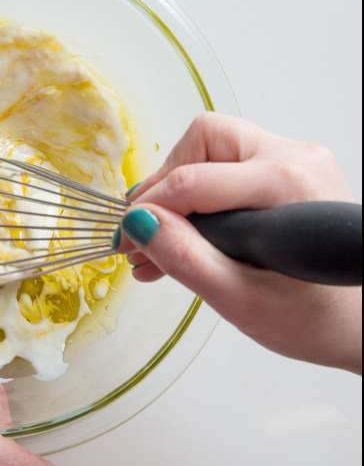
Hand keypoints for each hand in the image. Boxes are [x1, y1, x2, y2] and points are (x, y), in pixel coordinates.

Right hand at [117, 112, 361, 373]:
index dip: (146, 211)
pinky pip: (232, 168)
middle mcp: (296, 158)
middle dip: (165, 185)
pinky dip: (201, 198)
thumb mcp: (239, 299)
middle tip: (145, 235)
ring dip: (180, 191)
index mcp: (286, 184)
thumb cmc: (313, 318)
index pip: (191, 180)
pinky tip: (188, 239)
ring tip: (162, 244)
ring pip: (214, 150)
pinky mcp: (293, 172)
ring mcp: (297, 161)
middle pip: (204, 140)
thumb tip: (138, 225)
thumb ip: (186, 258)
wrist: (362, 325)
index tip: (124, 244)